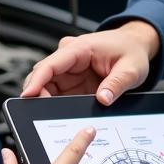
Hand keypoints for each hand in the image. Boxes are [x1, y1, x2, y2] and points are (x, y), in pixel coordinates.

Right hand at [21, 21, 159, 104]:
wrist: (135, 45)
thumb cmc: (132, 51)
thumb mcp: (131, 69)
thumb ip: (117, 84)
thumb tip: (103, 99)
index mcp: (80, 48)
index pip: (50, 64)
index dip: (36, 81)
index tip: (27, 97)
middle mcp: (69, 56)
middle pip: (43, 76)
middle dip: (38, 95)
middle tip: (42, 115)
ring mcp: (69, 68)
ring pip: (47, 85)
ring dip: (46, 101)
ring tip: (52, 118)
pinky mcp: (72, 79)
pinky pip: (57, 92)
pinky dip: (55, 103)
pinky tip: (60, 114)